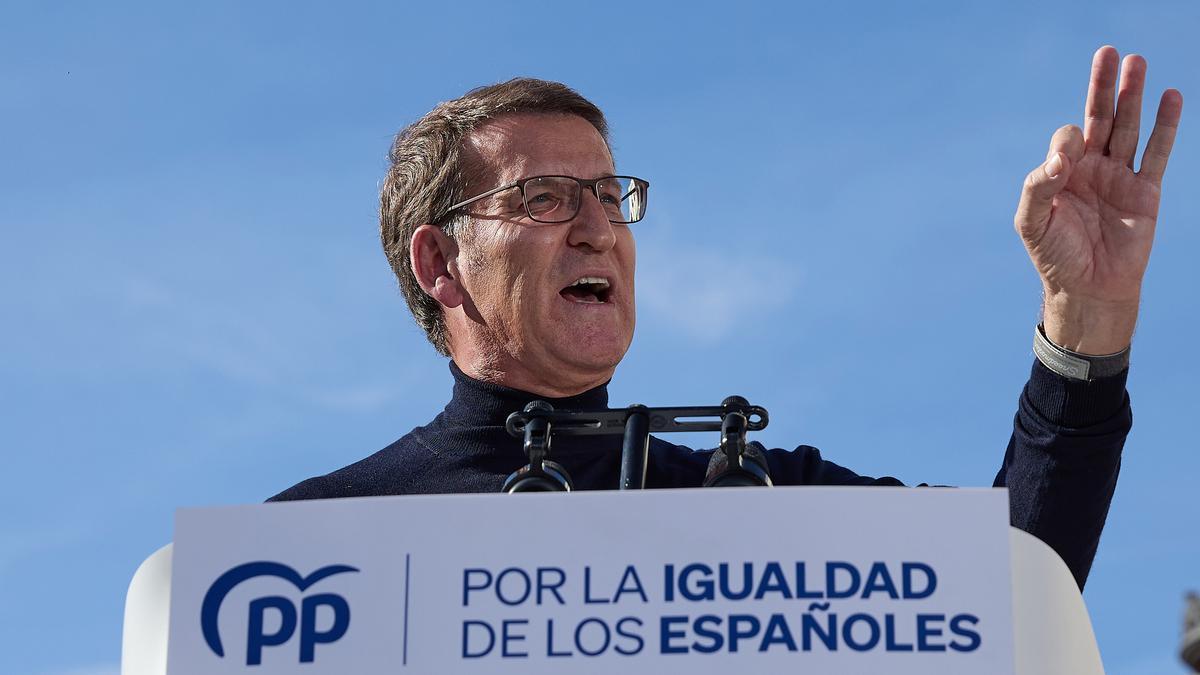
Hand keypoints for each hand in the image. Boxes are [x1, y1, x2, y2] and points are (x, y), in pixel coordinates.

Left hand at [1014, 46, 1182, 354]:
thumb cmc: (1055, 256)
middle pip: (1099, 118)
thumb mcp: (1032, 222)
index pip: (1067, 139)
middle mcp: (1091, 169)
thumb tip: (1062, 157)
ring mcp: (1120, 178)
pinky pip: (1157, 152)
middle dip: (1103, 86)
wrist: (1088, 289)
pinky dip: (1166, 125)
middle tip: (1108, 51)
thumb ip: (1039, 187)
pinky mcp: (1145, 192)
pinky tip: (1170, 97)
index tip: (1064, 165)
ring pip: (1129, 128)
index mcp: (1061, 173)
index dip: (1066, 143)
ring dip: (1133, 95)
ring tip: (1136, 62)